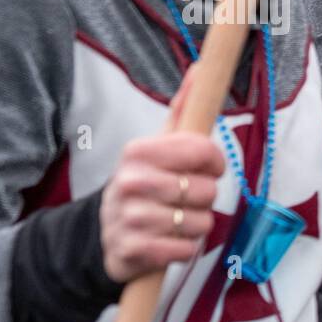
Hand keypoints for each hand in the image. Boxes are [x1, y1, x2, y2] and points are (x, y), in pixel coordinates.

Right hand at [100, 74, 224, 281]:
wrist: (105, 232)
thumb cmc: (142, 183)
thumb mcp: (157, 146)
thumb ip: (181, 110)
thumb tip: (200, 70)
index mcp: (138, 151)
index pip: (202, 150)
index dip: (215, 162)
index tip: (210, 167)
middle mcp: (130, 182)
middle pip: (205, 190)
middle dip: (204, 197)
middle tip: (186, 198)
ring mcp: (130, 218)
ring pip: (200, 223)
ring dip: (195, 225)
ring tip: (176, 220)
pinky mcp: (133, 251)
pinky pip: (186, 250)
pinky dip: (184, 248)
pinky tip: (168, 240)